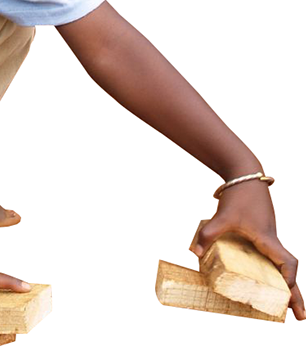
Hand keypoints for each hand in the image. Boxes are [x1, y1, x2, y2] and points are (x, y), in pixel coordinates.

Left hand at [189, 180, 304, 320]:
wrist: (244, 174)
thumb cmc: (239, 195)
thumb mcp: (222, 216)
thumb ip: (208, 234)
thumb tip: (196, 254)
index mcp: (268, 239)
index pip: (287, 264)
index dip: (288, 279)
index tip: (285, 293)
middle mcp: (272, 240)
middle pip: (290, 271)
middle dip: (295, 294)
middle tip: (300, 317)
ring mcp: (268, 236)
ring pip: (282, 264)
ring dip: (286, 284)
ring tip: (285, 304)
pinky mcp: (261, 231)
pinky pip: (272, 256)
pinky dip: (274, 270)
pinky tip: (265, 277)